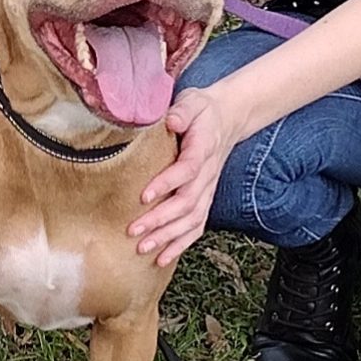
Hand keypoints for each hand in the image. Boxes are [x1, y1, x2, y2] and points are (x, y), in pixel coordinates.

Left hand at [129, 88, 235, 268]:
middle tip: (133, 231)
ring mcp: (208, 190)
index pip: (186, 170)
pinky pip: (196, 227)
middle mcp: (207, 175)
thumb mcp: (193, 101)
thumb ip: (182, 110)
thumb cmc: (203, 110)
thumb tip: (171, 120)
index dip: (166, 184)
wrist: (227, 119)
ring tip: (143, 249)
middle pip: (186, 203)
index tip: (143, 196)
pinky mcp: (205, 199)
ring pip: (191, 220)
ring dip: (168, 237)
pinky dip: (180, 245)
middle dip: (160, 220)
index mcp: (203, 149)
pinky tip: (162, 258)